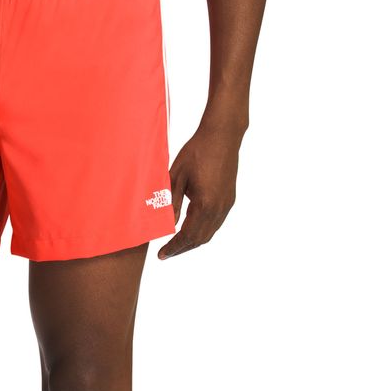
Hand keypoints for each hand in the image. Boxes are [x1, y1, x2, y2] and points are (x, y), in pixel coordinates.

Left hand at [158, 124, 241, 259]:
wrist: (222, 135)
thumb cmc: (196, 152)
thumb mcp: (176, 177)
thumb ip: (172, 204)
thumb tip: (167, 226)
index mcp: (205, 204)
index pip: (187, 235)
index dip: (174, 247)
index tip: (161, 255)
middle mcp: (219, 208)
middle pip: (199, 239)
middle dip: (182, 248)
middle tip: (166, 253)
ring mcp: (226, 205)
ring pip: (209, 233)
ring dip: (193, 242)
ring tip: (177, 244)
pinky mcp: (229, 199)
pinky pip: (216, 223)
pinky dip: (202, 231)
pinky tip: (191, 229)